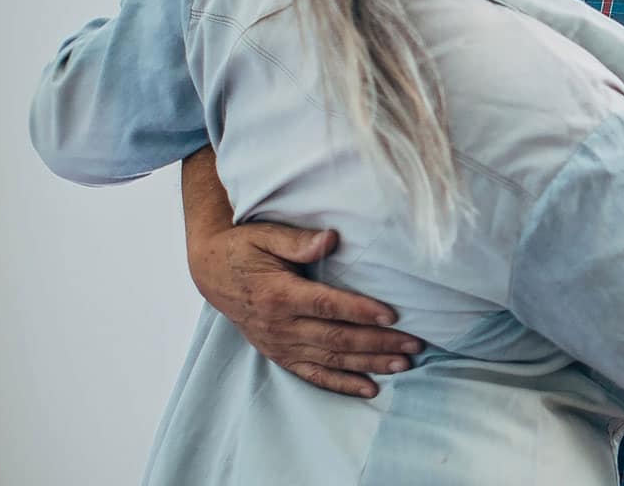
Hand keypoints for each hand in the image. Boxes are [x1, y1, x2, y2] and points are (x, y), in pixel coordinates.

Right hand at [187, 220, 423, 397]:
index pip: (327, 306)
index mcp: (279, 295)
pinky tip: (370, 389)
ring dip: (369, 364)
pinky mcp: (279, 354)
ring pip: (331, 360)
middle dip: (378, 343)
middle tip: (413, 344)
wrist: (210, 272)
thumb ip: (297, 240)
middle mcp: (280, 326)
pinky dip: (342, 384)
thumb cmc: (242, 247)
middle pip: (336, 338)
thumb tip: (330, 239)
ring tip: (404, 364)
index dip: (361, 311)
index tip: (393, 315)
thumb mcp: (264, 234)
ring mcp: (279, 344)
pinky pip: (313, 375)